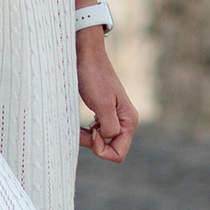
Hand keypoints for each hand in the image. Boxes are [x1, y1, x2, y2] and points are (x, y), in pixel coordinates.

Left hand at [77, 31, 137, 161]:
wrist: (86, 55)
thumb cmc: (93, 76)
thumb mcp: (102, 104)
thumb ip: (110, 127)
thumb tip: (109, 140)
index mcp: (129, 121)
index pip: (118, 154)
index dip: (102, 149)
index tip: (92, 131)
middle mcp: (125, 121)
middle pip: (111, 149)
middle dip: (94, 144)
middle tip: (81, 130)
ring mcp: (115, 117)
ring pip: (103, 141)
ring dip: (89, 138)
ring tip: (79, 127)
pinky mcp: (104, 113)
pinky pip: (98, 132)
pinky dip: (88, 132)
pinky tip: (82, 124)